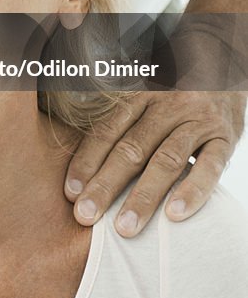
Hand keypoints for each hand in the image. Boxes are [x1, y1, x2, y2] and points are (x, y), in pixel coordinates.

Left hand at [64, 88, 245, 236]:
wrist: (226, 70)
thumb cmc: (179, 92)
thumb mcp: (149, 90)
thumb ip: (122, 116)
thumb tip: (82, 153)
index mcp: (141, 94)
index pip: (108, 130)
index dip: (87, 160)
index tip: (70, 192)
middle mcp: (167, 105)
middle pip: (132, 148)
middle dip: (106, 185)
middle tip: (86, 215)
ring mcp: (197, 121)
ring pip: (166, 160)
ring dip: (143, 196)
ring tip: (124, 228)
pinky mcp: (225, 138)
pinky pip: (209, 167)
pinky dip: (192, 191)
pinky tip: (174, 215)